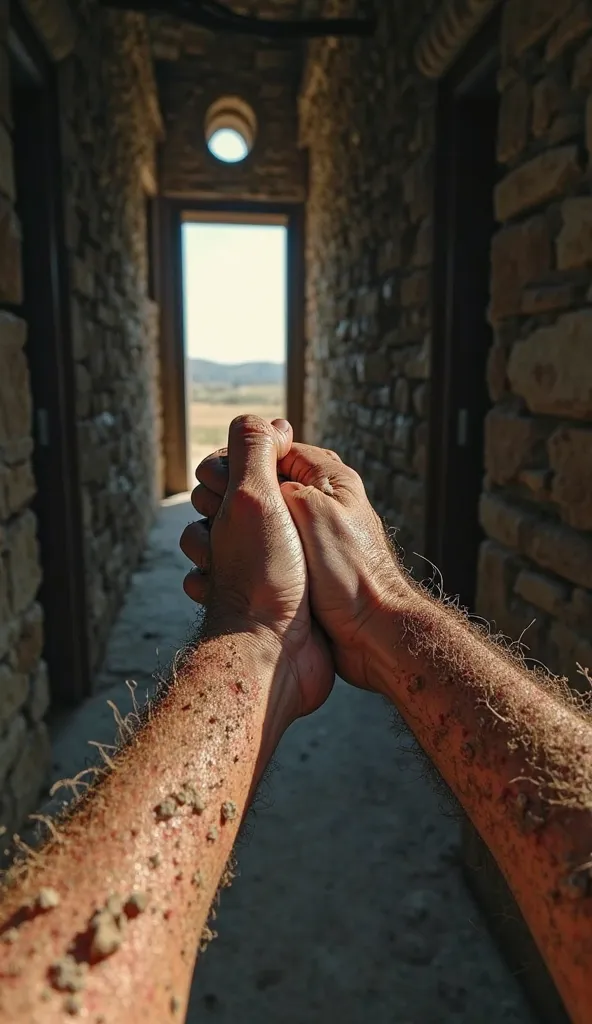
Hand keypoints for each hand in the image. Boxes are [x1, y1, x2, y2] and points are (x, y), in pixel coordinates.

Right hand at [188, 433, 411, 691]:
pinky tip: (219, 571)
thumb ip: (281, 476)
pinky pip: (261, 554)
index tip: (215, 480)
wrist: (371, 636)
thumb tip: (253, 454)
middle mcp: (319, 506)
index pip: (276, 450)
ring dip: (230, 531)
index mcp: (330, 481)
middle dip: (233, 496)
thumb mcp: (313, 510)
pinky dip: (239, 559)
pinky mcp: (300, 572)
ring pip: (257, 522)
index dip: (241, 460)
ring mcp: (308, 540)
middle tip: (210, 512)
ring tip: (209, 546)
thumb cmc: (348, 574)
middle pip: (263, 485)